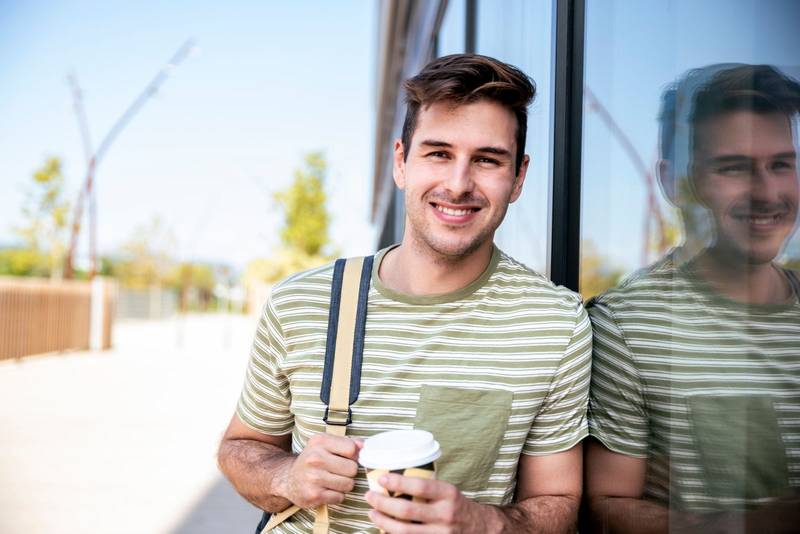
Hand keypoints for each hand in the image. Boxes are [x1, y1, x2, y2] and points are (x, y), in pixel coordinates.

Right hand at [280, 434, 362, 507]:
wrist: (289, 479)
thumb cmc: (313, 460)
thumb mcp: (326, 444)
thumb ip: (347, 442)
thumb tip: (364, 445)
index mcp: (320, 442)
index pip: (351, 448)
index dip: (353, 455)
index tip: (346, 458)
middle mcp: (315, 458)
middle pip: (352, 468)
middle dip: (349, 472)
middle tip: (338, 472)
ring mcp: (313, 477)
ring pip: (348, 484)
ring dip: (344, 485)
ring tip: (333, 481)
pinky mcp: (314, 495)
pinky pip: (340, 497)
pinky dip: (336, 495)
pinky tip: (327, 490)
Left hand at [365, 472, 495, 533]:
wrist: (480, 528)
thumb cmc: (456, 505)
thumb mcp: (448, 491)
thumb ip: (427, 487)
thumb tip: (393, 478)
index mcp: (448, 494)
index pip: (420, 486)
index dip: (398, 483)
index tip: (381, 478)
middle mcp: (445, 514)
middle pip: (407, 511)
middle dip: (383, 504)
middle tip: (369, 496)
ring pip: (404, 531)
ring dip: (383, 522)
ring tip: (372, 513)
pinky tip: (384, 528)